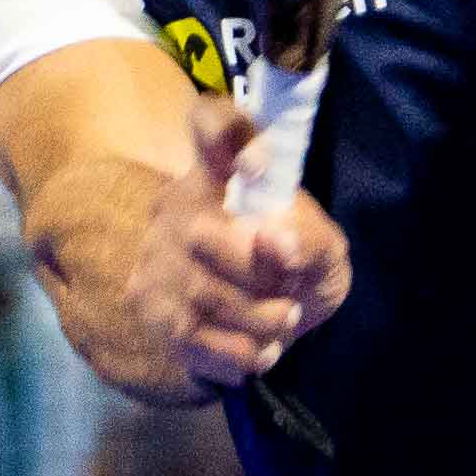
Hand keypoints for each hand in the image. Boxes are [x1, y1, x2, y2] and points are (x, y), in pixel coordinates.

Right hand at [65, 97, 350, 406]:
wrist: (271, 323)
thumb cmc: (299, 267)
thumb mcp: (327, 249)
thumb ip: (310, 238)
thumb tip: (274, 242)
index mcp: (223, 172)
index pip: (211, 122)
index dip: (228, 135)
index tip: (259, 166)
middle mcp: (177, 203)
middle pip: (202, 234)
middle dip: (258, 276)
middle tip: (291, 296)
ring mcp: (154, 254)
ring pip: (198, 292)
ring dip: (253, 320)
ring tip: (282, 323)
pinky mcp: (148, 304)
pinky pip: (188, 335)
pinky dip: (233, 352)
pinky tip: (257, 351)